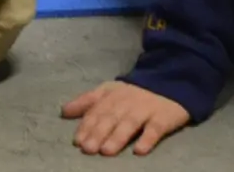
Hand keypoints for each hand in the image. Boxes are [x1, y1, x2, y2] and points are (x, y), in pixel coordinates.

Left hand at [64, 81, 190, 156]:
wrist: (171, 81)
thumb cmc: (134, 92)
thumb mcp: (109, 91)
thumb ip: (87, 102)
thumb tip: (63, 112)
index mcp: (112, 95)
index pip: (96, 111)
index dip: (86, 126)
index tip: (77, 141)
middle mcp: (126, 102)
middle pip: (111, 118)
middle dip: (98, 133)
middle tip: (88, 149)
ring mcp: (145, 109)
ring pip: (130, 123)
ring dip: (118, 137)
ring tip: (106, 151)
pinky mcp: (163, 117)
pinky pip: (155, 129)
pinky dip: (148, 139)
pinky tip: (140, 150)